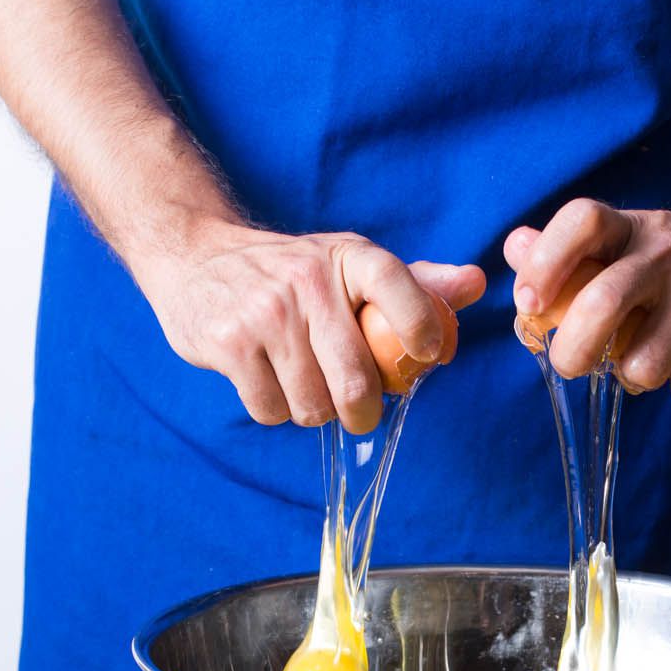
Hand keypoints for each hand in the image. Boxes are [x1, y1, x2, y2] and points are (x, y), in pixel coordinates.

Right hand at [133, 222, 484, 431]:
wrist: (194, 255)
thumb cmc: (291, 272)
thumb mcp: (349, 265)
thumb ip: (414, 284)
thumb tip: (475, 284)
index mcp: (347, 256)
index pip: (396, 284)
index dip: (421, 324)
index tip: (429, 356)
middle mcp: (306, 280)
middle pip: (354, 377)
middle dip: (363, 411)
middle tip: (359, 414)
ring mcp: (264, 313)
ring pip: (312, 404)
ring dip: (314, 411)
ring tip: (307, 389)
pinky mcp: (228, 344)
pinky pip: (271, 409)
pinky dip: (276, 410)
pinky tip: (271, 383)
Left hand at [504, 195, 670, 402]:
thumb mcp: (635, 240)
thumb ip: (574, 251)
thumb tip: (514, 249)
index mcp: (633, 230)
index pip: (580, 222)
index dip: (544, 263)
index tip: (529, 304)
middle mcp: (669, 251)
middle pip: (599, 304)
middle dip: (573, 353)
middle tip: (574, 364)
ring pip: (643, 364)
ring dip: (639, 377)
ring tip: (654, 358)